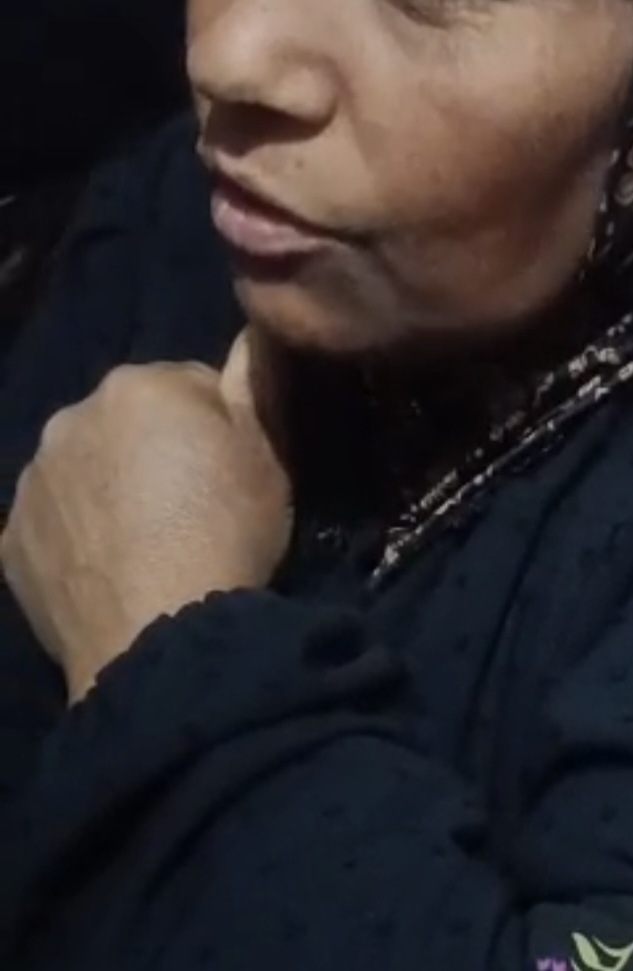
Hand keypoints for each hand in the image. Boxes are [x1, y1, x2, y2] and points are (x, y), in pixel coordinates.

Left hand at [1, 332, 291, 700]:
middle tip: (191, 509)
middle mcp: (71, 417)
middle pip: (127, 422)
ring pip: (84, 469)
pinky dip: (78, 538)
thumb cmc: (226, 534)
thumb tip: (252, 333)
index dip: (218, 427)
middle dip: (155, 451)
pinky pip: (54, 524)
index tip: (232, 471)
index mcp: (138, 385)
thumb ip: (254, 383)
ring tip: (147, 545)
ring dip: (110, 490)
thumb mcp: (268, 455)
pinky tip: (109, 572)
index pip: (190, 384)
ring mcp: (32, 480)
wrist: (158, 637)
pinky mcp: (11, 539)